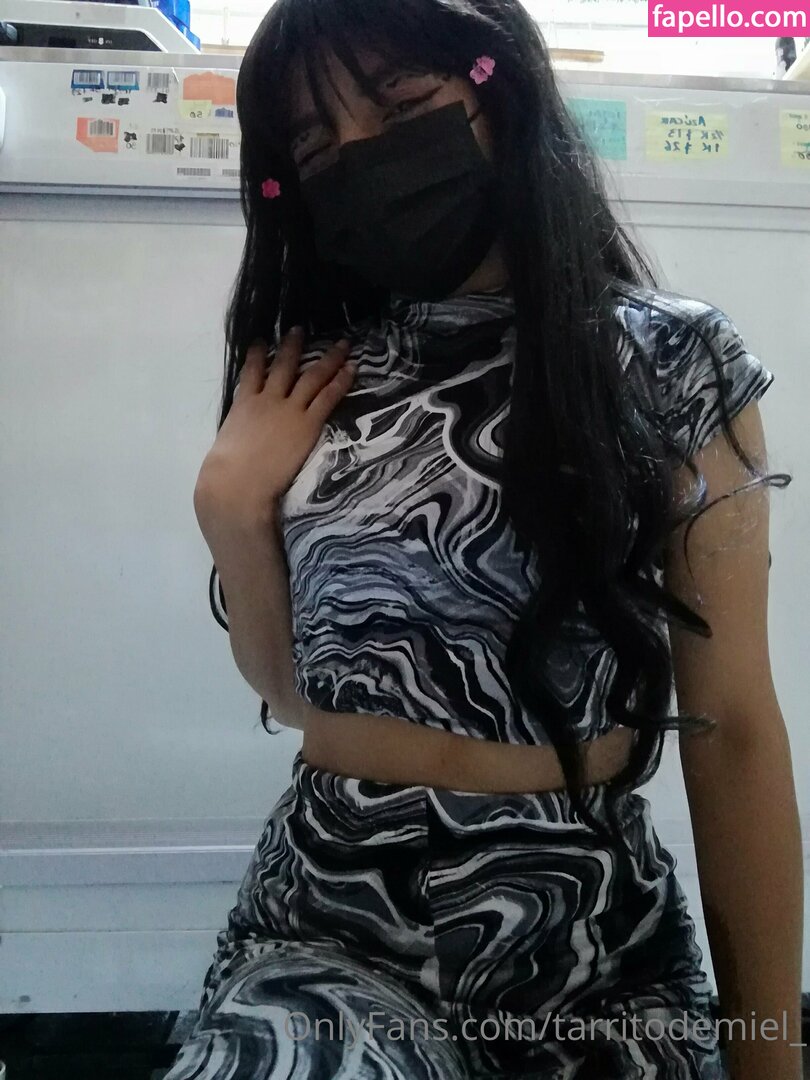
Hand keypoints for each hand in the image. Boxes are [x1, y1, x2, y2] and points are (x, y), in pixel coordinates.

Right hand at [193, 327, 355, 533]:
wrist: (238, 482)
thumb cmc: (225, 472)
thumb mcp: (227, 442)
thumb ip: (238, 431)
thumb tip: (239, 436)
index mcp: (243, 403)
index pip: (250, 371)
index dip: (256, 354)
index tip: (261, 341)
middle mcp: (267, 399)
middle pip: (283, 365)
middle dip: (292, 346)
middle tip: (300, 329)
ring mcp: (288, 409)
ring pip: (311, 375)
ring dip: (327, 357)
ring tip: (340, 343)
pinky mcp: (307, 423)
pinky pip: (327, 397)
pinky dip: (340, 381)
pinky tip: (351, 368)